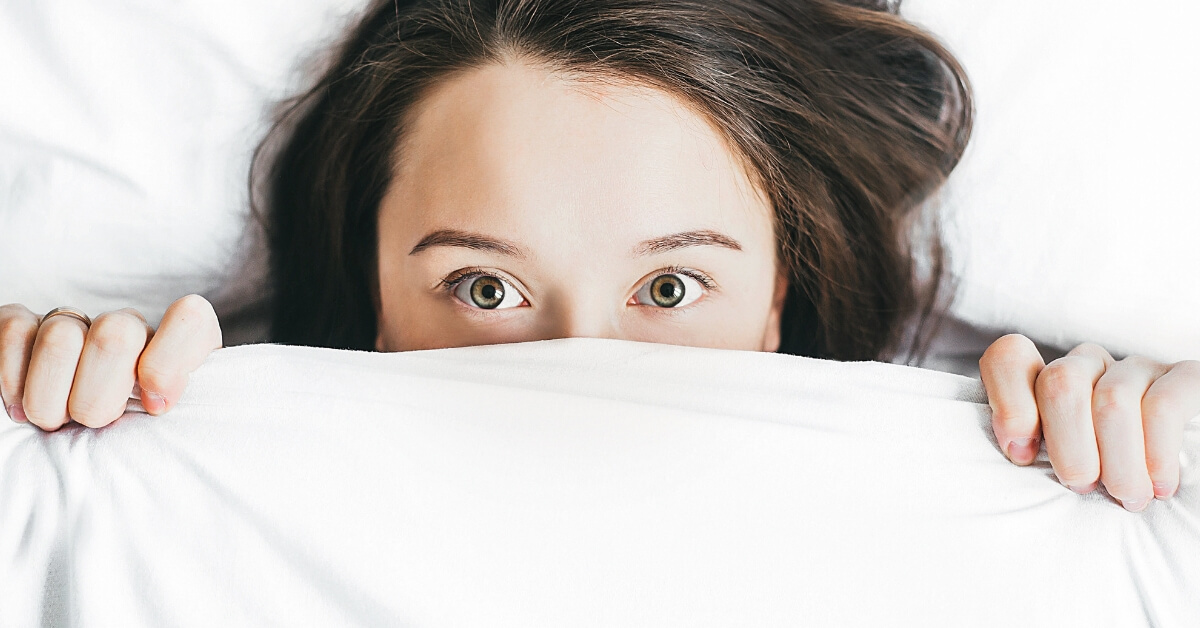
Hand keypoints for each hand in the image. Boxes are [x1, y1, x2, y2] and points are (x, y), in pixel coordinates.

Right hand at [0, 295, 221, 430]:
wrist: (79, 443)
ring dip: (52, 398)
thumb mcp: (170, 434)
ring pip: (62, 338)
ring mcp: (76, 324)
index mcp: (177, 349)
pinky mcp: (25, 326)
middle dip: (98, 397)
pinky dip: (12, 379)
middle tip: (93, 424)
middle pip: (116, 335)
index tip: (156, 407)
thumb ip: (177, 417)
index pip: (190, 320)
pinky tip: (20, 408)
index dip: (170, 362)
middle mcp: (128, 329)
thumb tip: (158, 403)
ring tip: (56, 422)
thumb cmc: (135, 442)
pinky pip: (14, 332)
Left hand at [980, 334, 1199, 511]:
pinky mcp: (1185, 377)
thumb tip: (1017, 452)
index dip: (1009, 403)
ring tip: (1128, 497)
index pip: (1009, 357)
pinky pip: (1163, 406)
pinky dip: (1157, 453)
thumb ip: (1030, 451)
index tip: (1023, 455)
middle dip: (1068, 445)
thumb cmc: (1104, 483)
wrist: (1181, 482)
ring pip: (1111, 400)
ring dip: (1117, 461)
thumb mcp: (1059, 468)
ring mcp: (1137, 368)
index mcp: (1047, 380)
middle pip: (1060, 382)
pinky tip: (1160, 485)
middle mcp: (1090, 365)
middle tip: (1082, 486)